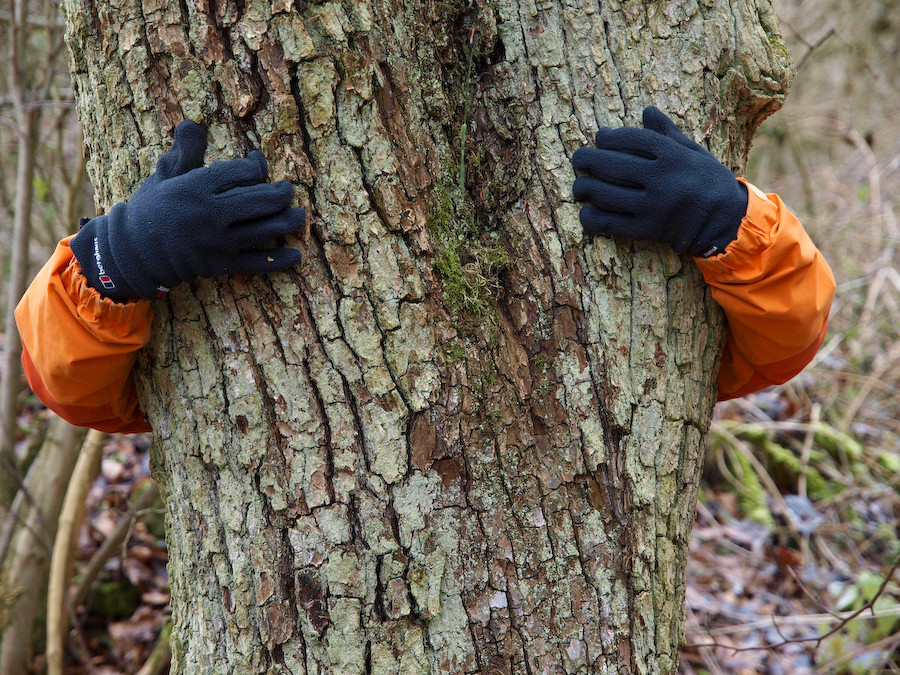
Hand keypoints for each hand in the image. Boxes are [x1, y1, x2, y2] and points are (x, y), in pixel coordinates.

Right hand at [71, 121, 304, 300]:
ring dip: (288, 222)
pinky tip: (297, 254)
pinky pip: (258, 263)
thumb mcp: (166, 175)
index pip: (241, 172)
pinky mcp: (222, 265)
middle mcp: (211, 214)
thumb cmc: (154, 208)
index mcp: (197, 187)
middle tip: (288, 190)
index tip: (258, 163)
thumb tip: (194, 123)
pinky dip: (281, 259)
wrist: (134, 252)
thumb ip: (186, 151)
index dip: (257, 165)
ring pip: (265, 230)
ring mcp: (219, 242)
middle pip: (261, 200)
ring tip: (298, 215)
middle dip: (281, 193)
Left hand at [571, 107, 747, 256]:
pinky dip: (591, 217)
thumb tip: (645, 111)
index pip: (630, 139)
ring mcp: (653, 207)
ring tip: (579, 186)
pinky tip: (587, 211)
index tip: (599, 138)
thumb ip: (667, 133)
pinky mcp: (647, 230)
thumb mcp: (692, 151)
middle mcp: (662, 180)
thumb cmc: (705, 180)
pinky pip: (610, 223)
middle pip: (611, 165)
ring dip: (584, 188)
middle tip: (578, 159)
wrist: (726, 220)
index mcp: (673, 156)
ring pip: (605, 194)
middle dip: (587, 160)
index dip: (609, 138)